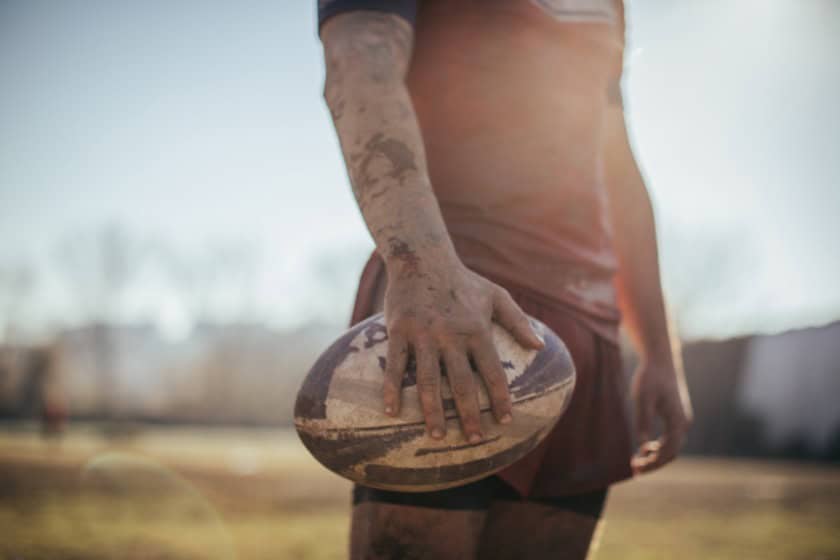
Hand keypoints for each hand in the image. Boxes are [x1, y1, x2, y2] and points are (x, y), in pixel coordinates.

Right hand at [382, 254, 542, 442]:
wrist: (421, 257)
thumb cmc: (463, 280)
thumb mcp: (496, 295)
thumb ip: (518, 321)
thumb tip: (541, 347)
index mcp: (477, 329)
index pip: (492, 371)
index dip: (501, 398)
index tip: (506, 421)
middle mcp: (451, 335)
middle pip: (461, 384)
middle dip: (470, 415)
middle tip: (474, 441)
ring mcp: (423, 335)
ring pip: (428, 381)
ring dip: (433, 412)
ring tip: (437, 437)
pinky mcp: (399, 331)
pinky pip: (395, 366)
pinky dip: (392, 390)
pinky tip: (392, 412)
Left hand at [630, 358, 692, 473]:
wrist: (660, 359)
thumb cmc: (650, 377)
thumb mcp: (642, 399)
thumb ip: (643, 422)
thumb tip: (642, 447)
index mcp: (678, 421)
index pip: (669, 452)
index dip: (653, 464)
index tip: (636, 469)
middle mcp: (684, 423)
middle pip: (672, 453)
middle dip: (654, 464)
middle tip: (634, 470)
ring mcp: (682, 419)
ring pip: (672, 447)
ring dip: (656, 457)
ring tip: (637, 462)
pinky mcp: (676, 415)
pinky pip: (671, 438)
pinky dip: (659, 447)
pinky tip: (645, 448)